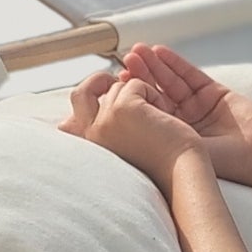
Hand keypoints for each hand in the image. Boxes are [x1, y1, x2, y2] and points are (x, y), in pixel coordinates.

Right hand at [60, 70, 208, 189]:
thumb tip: (70, 122)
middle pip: (79, 95)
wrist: (182, 175)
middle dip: (98, 80)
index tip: (105, 90)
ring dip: (140, 94)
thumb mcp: (128, 147)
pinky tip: (165, 117)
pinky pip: (134, 83)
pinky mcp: (121, 108)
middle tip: (118, 76)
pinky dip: (154, 95)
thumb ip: (106, 131)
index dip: (83, 101)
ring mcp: (103, 120)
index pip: (69, 119)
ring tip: (159, 117)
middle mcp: (90, 134)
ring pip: (115, 87)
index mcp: (91, 146)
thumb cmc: (163, 166)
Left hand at [117, 42, 251, 188]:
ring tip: (138, 51)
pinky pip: (191, 75)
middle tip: (125, 60)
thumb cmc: (225, 163)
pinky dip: (176, 63)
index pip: (144, 113)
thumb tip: (122, 120)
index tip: (115, 80)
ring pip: (170, 82)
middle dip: (140, 75)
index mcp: (170, 140)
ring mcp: (198, 107)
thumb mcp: (183, 151)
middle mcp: (181, 122)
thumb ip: (155, 134)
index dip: (130, 95)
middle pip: (155, 94)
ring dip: (154, 65)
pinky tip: (161, 51)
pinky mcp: (215, 93)